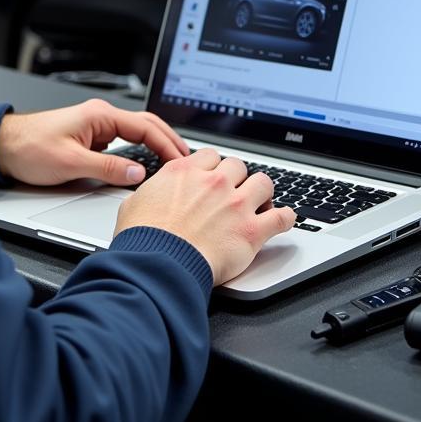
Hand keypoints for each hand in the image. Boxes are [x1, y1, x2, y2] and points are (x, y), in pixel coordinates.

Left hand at [0, 99, 189, 186]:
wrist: (3, 147)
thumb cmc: (30, 148)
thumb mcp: (72, 163)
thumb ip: (108, 169)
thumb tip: (138, 174)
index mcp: (100, 115)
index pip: (145, 127)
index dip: (167, 145)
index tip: (182, 161)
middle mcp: (100, 117)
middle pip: (146, 125)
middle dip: (169, 141)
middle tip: (188, 160)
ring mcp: (96, 127)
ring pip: (136, 134)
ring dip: (155, 146)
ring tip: (173, 163)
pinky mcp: (90, 139)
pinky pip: (123, 144)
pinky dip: (140, 152)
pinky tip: (147, 165)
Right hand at [114, 148, 295, 285]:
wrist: (159, 264)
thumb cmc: (144, 239)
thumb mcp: (134, 203)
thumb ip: (151, 191)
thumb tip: (149, 193)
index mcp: (185, 172)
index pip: (210, 156)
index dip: (213, 168)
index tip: (213, 177)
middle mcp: (213, 182)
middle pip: (238, 166)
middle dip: (237, 178)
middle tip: (233, 192)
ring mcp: (235, 204)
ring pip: (263, 183)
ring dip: (262, 192)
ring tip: (260, 202)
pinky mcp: (251, 230)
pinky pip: (281, 217)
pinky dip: (286, 218)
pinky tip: (284, 220)